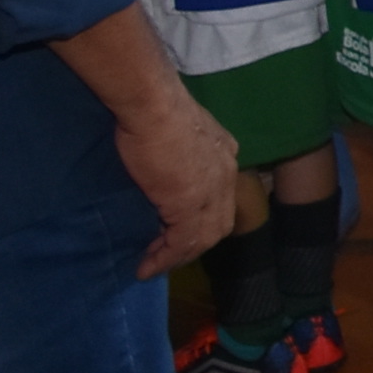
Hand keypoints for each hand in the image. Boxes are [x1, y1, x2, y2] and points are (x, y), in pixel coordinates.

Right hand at [117, 86, 239, 280]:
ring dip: (178, 257)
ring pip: (203, 237)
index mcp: (224, 155)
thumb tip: (165, 167)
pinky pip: (181, 243)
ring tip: (153, 266)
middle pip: (218, 223)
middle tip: (166, 255)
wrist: (152, 105)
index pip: (220, 199)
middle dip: (194, 244)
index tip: (177, 232)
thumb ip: (182, 153)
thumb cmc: (156, 110)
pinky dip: (164, 259)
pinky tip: (146, 267)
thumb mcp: (179, 132)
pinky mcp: (189, 204)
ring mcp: (211, 191)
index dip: (202, 220)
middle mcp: (226, 175)